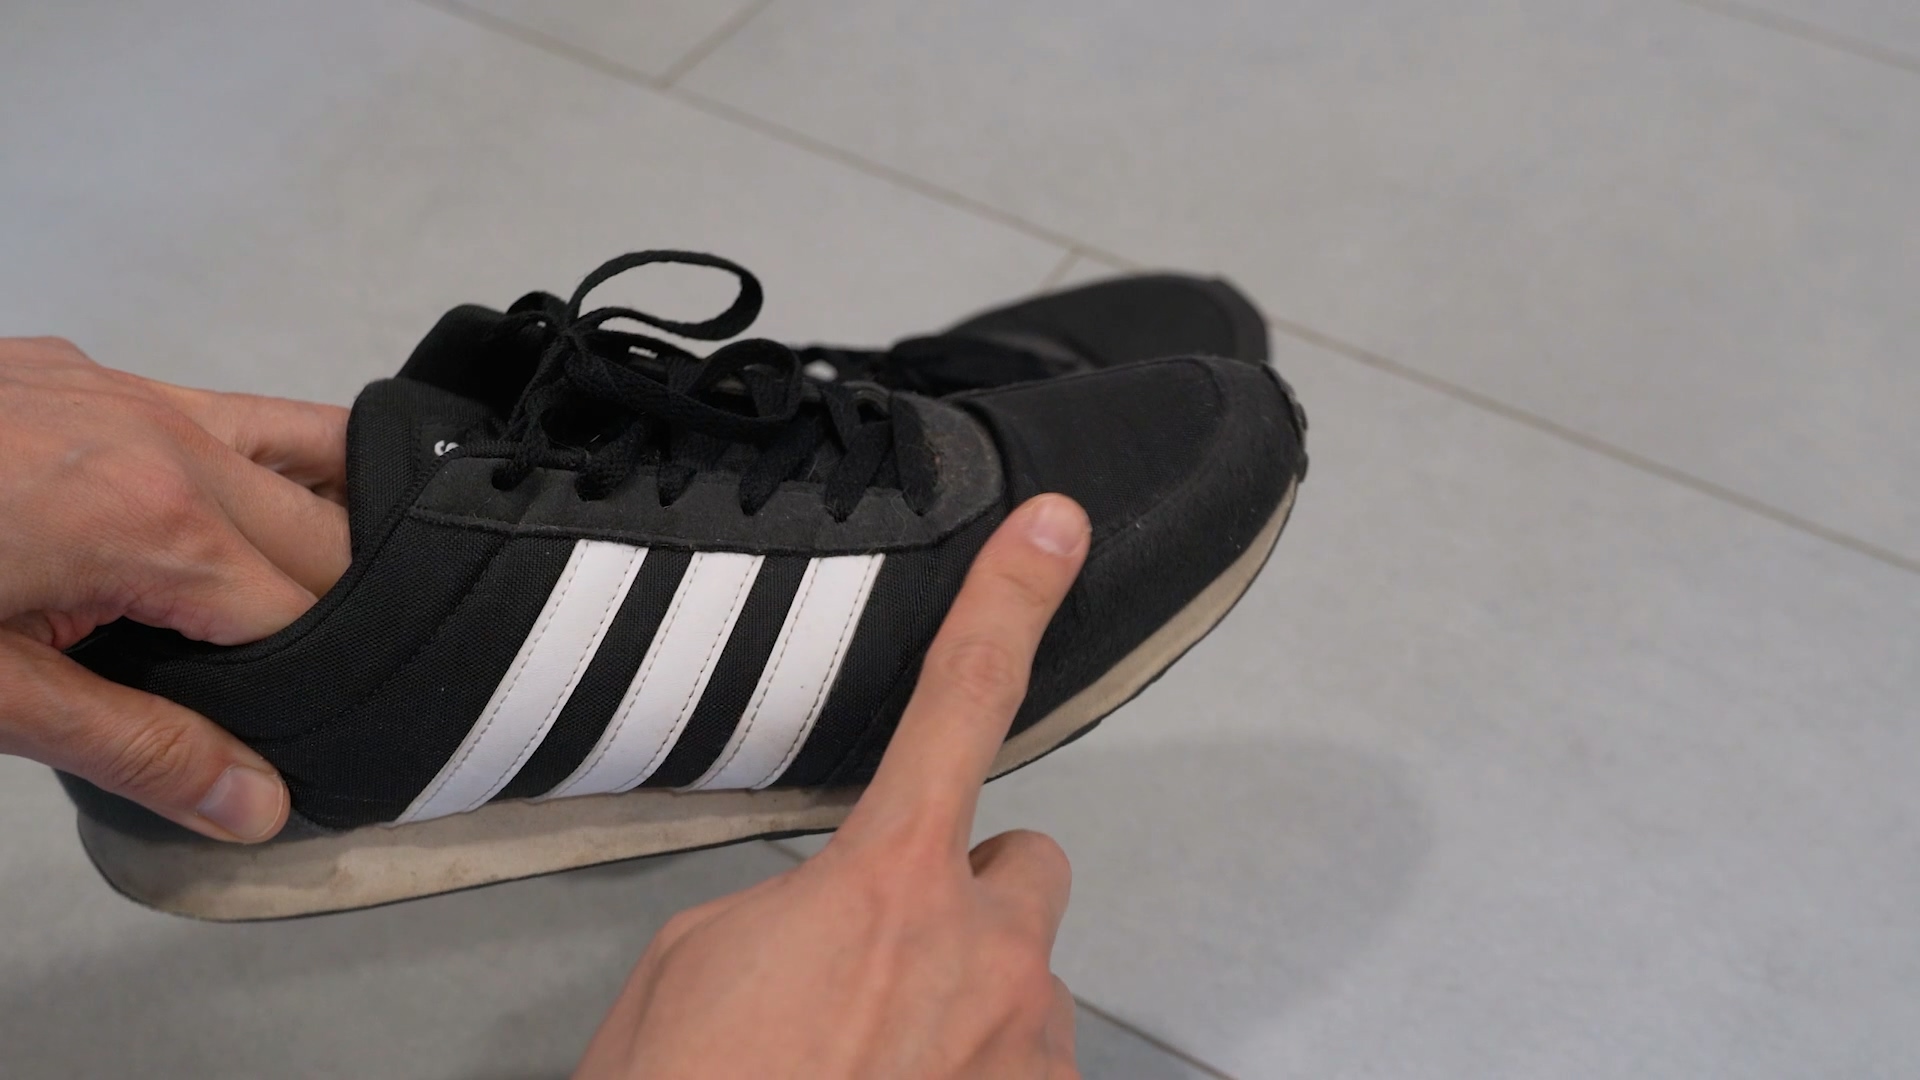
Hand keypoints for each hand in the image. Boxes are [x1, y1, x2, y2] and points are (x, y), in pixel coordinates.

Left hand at [0, 336, 351, 841]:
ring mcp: (128, 392)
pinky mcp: (85, 373)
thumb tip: (257, 804)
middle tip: (302, 687)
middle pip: (332, 533)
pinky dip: (258, 465)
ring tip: (305, 602)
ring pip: (305, 447)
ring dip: (327, 523)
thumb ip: (138, 747)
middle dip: (339, 616)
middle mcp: (167, 439)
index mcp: (156, 524)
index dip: (326, 686)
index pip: (311, 615)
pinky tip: (225, 523)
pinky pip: (222, 412)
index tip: (316, 733)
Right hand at [578, 495, 1092, 1079]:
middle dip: (971, 900)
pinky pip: (1026, 1073)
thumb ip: (793, 910)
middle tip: (886, 969)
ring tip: (870, 1069)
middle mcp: (988, 960)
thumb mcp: (692, 972)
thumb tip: (833, 923)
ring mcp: (1029, 1057)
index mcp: (887, 889)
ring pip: (1024, 988)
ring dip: (967, 1011)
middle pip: (1025, 870)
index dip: (1010, 605)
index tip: (1055, 529)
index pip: (959, 706)